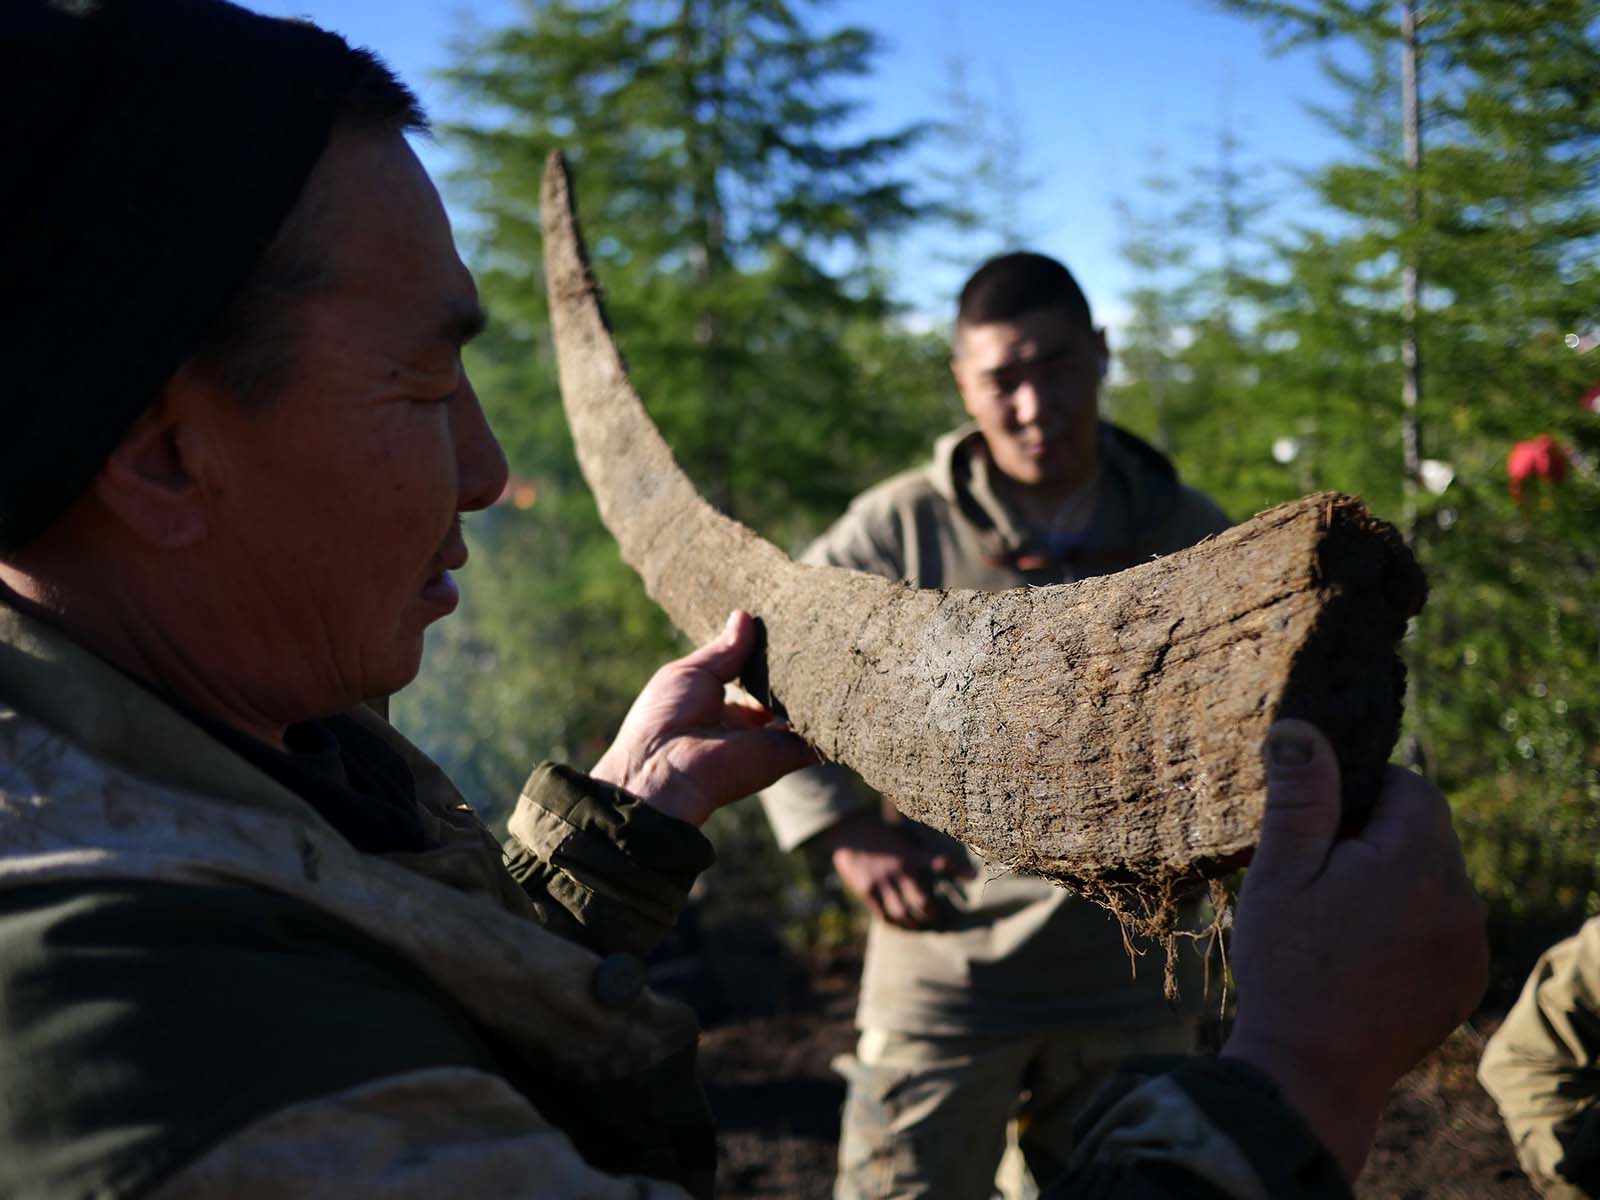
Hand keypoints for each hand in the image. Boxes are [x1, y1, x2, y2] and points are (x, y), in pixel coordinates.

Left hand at [590, 611, 816, 826]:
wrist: (666, 768)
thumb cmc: (665, 717)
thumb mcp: (692, 672)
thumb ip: (724, 650)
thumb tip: (744, 616)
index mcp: (721, 705)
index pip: (754, 678)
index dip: (768, 656)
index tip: (788, 629)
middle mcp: (748, 724)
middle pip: (781, 694)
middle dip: (797, 670)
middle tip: (817, 636)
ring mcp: (769, 741)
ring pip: (801, 713)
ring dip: (815, 690)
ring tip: (835, 652)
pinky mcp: (786, 755)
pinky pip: (816, 738)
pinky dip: (829, 719)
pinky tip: (841, 686)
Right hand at [820, 810, 975, 929]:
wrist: (848, 830)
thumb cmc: (878, 830)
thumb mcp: (902, 836)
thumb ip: (916, 851)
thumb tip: (930, 862)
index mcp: (911, 854)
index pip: (940, 862)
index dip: (958, 870)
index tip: (974, 877)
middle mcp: (899, 870)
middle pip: (922, 901)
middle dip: (935, 915)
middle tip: (943, 922)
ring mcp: (882, 882)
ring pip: (903, 913)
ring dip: (915, 924)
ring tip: (921, 927)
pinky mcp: (867, 890)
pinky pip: (883, 915)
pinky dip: (893, 923)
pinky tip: (899, 925)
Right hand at [1221, 719, 1487, 1181]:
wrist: (1311, 1072)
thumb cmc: (1286, 964)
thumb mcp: (1279, 870)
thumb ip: (1300, 795)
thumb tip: (1303, 726)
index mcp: (1417, 858)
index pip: (1408, 785)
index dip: (1357, 794)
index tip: (1314, 830)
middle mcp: (1462, 897)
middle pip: (1423, 832)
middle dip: (1372, 838)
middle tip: (1314, 878)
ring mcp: (1470, 943)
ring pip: (1433, 879)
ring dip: (1390, 881)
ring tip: (1332, 921)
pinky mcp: (1464, 980)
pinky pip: (1441, 925)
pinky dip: (1406, 925)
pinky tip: (1358, 954)